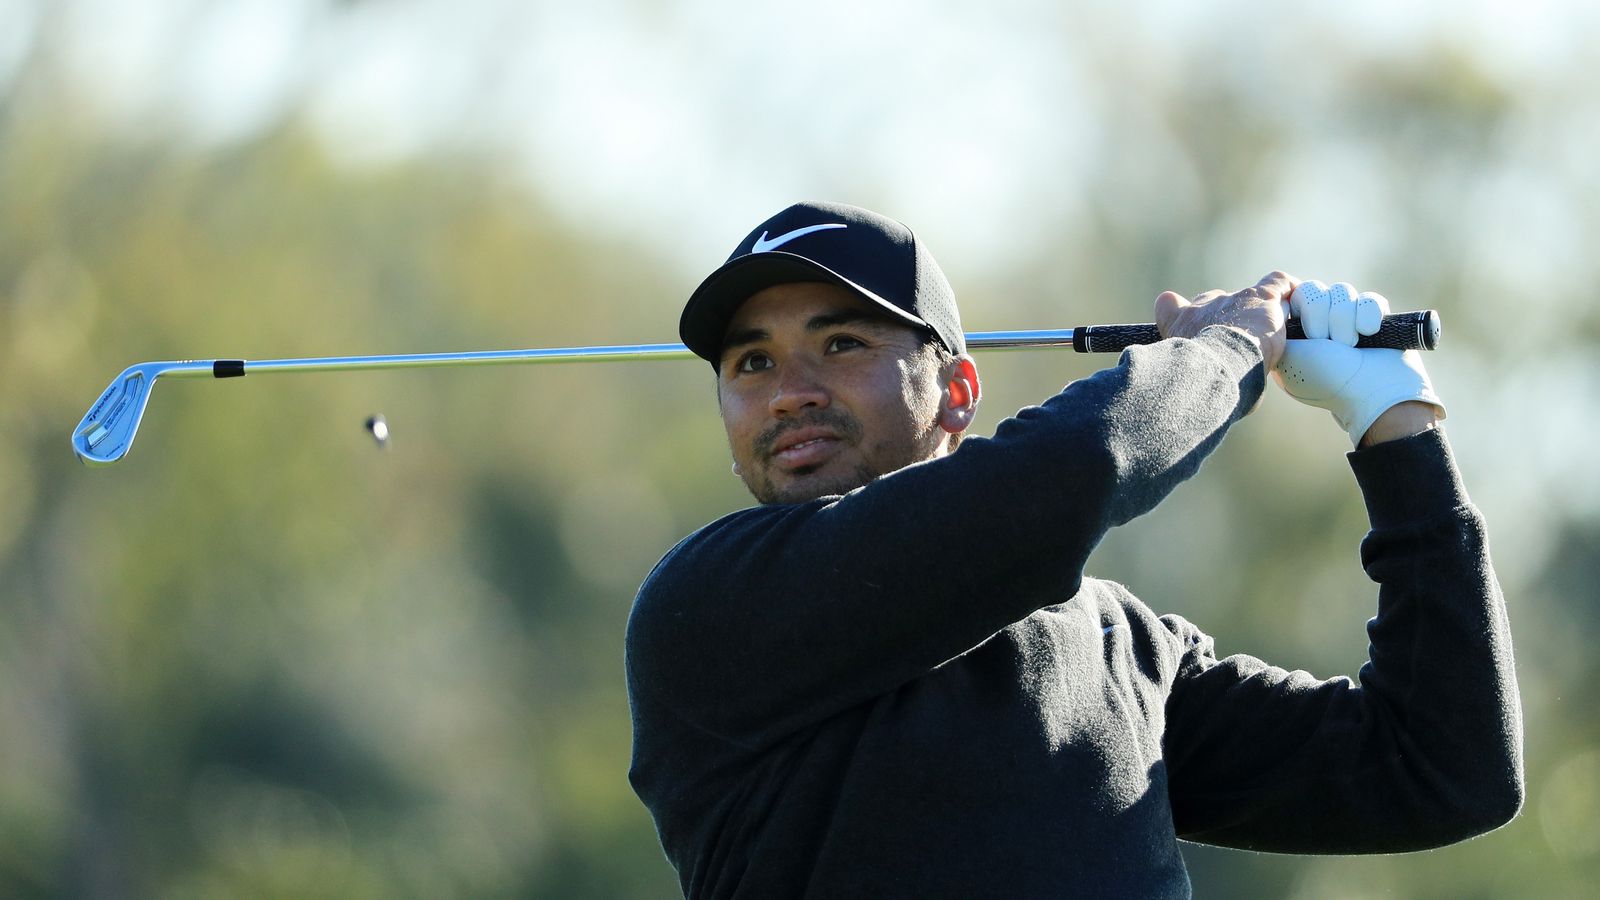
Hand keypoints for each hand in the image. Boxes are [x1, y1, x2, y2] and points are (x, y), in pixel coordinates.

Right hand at [1156, 271, 1292, 369]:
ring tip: (1271, 333)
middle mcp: (1204, 306)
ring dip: (1257, 313)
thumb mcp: (1186, 379)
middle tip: (1241, 343)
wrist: (1217, 367)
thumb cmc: (1199, 382)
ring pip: (1248, 299)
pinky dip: (1289, 288)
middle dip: (1226, 319)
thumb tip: (1202, 409)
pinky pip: (1278, 283)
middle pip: (1215, 302)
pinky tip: (1296, 297)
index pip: (1170, 307)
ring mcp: (1234, 300)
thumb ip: (1193, 379)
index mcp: (1181, 324)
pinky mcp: (1262, 298)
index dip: (1178, 310)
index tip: (1185, 317)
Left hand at [1272, 280, 1445, 445]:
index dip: (1301, 308)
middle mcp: (1319, 324)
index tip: (1309, 332)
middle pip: (1315, 289)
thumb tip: (1280, 303)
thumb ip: (1274, 329)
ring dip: (1344, 319)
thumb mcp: (1288, 357)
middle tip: (1327, 343)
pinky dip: (1368, 315)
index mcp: (1294, 334)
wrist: (1374, 394)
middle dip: (1321, 316)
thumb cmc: (1327, 378)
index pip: (1290, 295)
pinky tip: (1369, 332)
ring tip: (1350, 345)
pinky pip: (1369, 299)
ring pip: (1342, 291)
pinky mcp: (1374, 319)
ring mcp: (1347, 321)